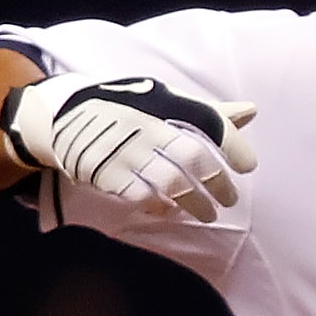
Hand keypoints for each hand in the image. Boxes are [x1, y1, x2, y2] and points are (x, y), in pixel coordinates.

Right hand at [3, 75, 258, 222]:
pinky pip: (141, 195)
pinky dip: (161, 206)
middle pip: (193, 156)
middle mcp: (145, 123)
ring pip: (172, 181)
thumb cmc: (128, 109)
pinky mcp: (104, 170)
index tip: (248, 167)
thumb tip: (251, 111)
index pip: (208, 120)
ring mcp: (124, 148)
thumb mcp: (165, 101)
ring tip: (209, 214)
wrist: (64, 115)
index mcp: (163, 102)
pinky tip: (171, 211)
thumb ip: (208, 113)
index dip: (233, 144)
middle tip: (230, 200)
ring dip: (196, 202)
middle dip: (218, 182)